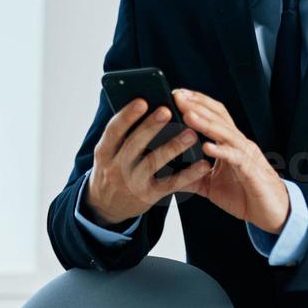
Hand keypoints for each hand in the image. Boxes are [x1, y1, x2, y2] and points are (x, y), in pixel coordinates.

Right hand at [83, 99, 212, 226]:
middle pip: (134, 145)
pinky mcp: (149, 196)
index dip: (127, 116)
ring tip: (191, 134)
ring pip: (153, 163)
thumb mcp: (108, 153)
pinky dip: (188, 174)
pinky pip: (171, 184)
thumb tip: (148, 105)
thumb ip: (123, 134)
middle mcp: (116, 168)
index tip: (142, 101)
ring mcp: (133, 183)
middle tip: (167, 110)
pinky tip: (203, 164)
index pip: (113, 131)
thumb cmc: (113, 168)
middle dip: (150, 127)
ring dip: (173, 147)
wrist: (107, 206)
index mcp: (104, 152)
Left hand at [172, 89, 290, 233]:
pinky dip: (221, 151)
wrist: (271, 213)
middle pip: (219, 117)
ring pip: (226, 133)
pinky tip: (206, 147)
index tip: (177, 94)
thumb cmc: (245, 195)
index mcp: (230, 144)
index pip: (214, 115)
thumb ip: (193, 176)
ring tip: (188, 114)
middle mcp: (239, 144)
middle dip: (197, 105)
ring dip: (206, 123)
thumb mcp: (211, 185)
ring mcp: (246, 155)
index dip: (197, 102)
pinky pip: (235, 158)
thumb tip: (169, 174)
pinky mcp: (251, 171)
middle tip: (177, 95)